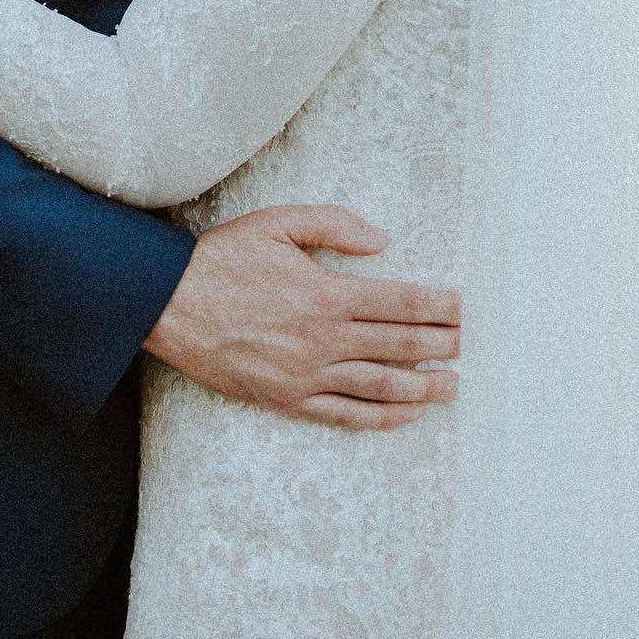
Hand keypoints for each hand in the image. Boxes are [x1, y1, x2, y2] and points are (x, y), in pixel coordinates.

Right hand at [143, 206, 459, 430]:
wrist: (169, 304)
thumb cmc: (223, 259)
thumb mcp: (278, 222)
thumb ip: (334, 225)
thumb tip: (383, 240)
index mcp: (327, 292)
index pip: (401, 302)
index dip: (439, 306)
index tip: (464, 308)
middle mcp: (324, 338)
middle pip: (400, 345)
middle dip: (442, 344)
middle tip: (469, 344)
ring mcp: (308, 374)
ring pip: (381, 385)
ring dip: (424, 386)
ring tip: (453, 384)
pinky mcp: (288, 400)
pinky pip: (346, 414)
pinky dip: (382, 416)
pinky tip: (407, 413)